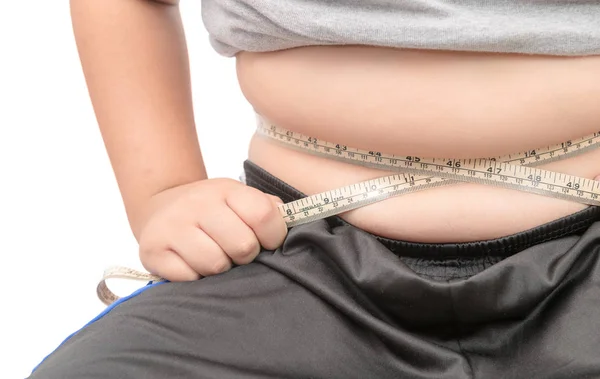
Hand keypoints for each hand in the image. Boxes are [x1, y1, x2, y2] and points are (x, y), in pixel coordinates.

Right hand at [137, 178, 287, 280]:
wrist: (159, 207)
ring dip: (220, 269)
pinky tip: (192, 265)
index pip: (264, 215)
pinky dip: (195, 278)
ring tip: (214, 258)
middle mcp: (198, 204)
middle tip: (236, 252)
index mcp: (226, 190)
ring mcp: (173, 226)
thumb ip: (267, 209)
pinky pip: (188, 278)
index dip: (274, 237)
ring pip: (215, 264)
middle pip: (243, 246)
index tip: (267, 243)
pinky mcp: (152, 250)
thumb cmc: (211, 209)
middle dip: (245, 256)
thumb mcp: (239, 199)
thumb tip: (293, 223)